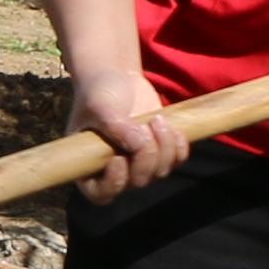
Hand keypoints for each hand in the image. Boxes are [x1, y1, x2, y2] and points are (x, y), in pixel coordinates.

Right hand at [71, 54, 188, 194]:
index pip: (101, 193)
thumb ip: (115, 127)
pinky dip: (179, 147)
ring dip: (164, 147)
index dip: (114, 183)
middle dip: (147, 156)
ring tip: (157, 119)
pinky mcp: (159, 151)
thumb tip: (139, 145)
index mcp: (89, 165)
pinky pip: (176, 161)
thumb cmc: (98, 92)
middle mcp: (114, 170)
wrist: (116, 75)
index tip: (118, 158)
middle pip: (138, 181)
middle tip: (145, 125)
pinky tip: (174, 128)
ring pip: (159, 172)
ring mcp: (138, 162)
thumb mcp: (100, 106)